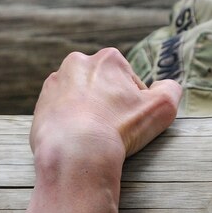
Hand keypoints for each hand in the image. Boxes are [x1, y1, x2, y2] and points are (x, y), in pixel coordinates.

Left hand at [30, 48, 180, 175]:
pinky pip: (60, 114)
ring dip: (88, 113)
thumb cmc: (119, 128)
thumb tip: (167, 86)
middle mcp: (77, 63)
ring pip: (80, 98)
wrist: (75, 153)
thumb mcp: (162, 107)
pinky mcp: (40, 105)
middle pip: (102, 86)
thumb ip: (171, 90)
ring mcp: (55, 84)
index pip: (129, 81)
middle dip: (108, 104)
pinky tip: (77, 141)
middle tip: (114, 130)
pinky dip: (69, 124)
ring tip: (94, 137)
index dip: (135, 104)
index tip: (131, 122)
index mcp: (108, 59)